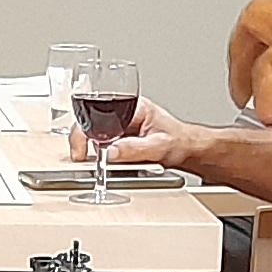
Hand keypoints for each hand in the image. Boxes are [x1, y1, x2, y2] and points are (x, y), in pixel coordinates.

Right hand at [69, 94, 200, 170]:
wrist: (190, 150)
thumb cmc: (181, 141)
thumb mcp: (159, 146)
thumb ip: (134, 149)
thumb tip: (109, 153)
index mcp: (133, 107)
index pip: (99, 112)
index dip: (85, 131)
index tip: (82, 149)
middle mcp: (124, 114)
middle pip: (92, 124)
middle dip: (85, 142)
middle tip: (82, 158)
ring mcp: (120, 127)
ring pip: (95, 136)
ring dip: (94, 151)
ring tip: (99, 162)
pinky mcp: (121, 140)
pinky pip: (104, 147)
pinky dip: (102, 157)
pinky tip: (110, 163)